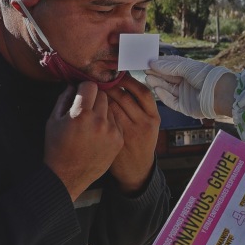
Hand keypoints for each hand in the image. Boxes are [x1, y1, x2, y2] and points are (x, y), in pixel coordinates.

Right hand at [44, 83, 123, 200]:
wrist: (68, 176)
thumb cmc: (57, 147)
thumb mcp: (53, 120)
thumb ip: (64, 99)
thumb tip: (73, 84)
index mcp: (81, 114)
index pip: (91, 85)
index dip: (84, 88)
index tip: (81, 93)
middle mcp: (100, 121)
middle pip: (103, 94)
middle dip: (94, 97)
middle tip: (86, 107)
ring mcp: (112, 131)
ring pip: (111, 107)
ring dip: (102, 110)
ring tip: (91, 122)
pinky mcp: (119, 140)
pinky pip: (116, 121)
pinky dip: (108, 123)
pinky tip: (98, 132)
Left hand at [103, 72, 160, 194]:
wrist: (136, 169)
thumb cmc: (140, 142)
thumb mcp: (149, 125)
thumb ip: (140, 107)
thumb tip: (123, 81)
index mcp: (153, 117)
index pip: (142, 92)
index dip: (129, 81)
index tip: (118, 75)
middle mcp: (143, 124)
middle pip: (125, 97)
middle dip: (111, 86)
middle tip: (101, 80)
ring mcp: (129, 132)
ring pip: (112, 106)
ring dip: (102, 96)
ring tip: (94, 90)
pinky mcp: (115, 140)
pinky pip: (103, 119)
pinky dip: (96, 110)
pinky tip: (91, 106)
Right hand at [145, 55, 235, 118]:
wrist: (219, 93)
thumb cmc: (205, 76)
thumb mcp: (186, 67)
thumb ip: (169, 66)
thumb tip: (152, 62)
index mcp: (188, 71)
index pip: (170, 67)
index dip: (159, 64)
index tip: (148, 62)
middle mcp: (186, 82)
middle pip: (167, 78)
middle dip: (157, 74)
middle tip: (145, 70)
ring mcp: (185, 95)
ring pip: (168, 89)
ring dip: (158, 83)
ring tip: (148, 78)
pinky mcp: (184, 107)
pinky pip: (171, 102)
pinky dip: (164, 96)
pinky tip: (157, 89)